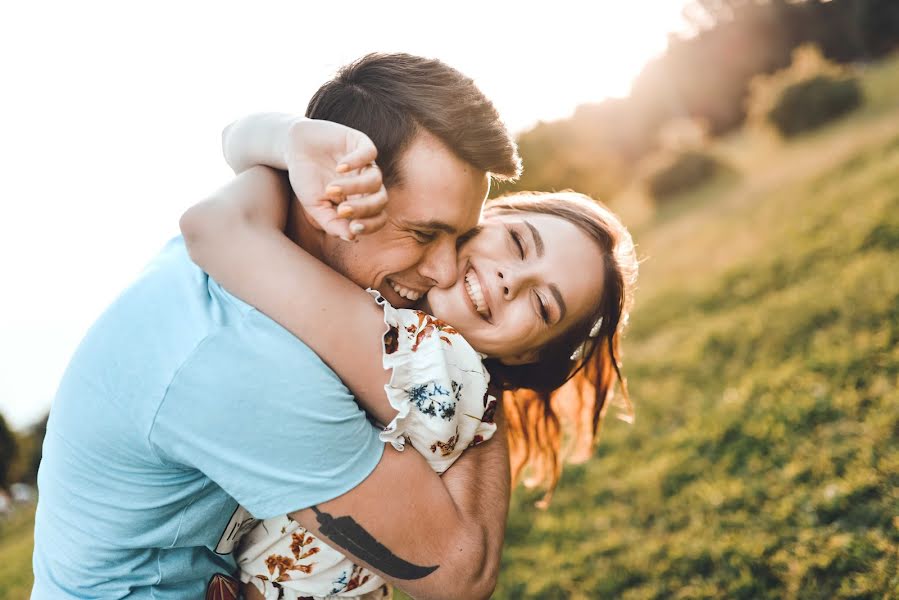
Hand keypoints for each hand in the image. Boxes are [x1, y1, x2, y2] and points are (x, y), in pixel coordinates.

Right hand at [284, 119, 387, 239]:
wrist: (293, 148)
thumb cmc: (306, 179)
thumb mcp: (315, 206)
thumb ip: (332, 223)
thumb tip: (352, 238)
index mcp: (360, 201)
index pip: (378, 217)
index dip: (370, 225)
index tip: (353, 228)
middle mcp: (367, 183)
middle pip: (381, 200)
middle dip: (363, 209)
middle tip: (342, 210)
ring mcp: (366, 163)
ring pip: (375, 179)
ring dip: (354, 187)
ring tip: (331, 188)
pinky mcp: (360, 142)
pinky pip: (370, 153)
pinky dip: (357, 162)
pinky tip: (340, 167)